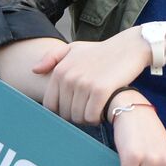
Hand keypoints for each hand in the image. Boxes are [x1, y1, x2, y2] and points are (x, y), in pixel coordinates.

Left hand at [33, 27, 150, 124]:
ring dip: (88, 118)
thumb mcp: (75, 49)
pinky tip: (104, 110)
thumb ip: (52, 57)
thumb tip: (34, 70)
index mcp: (60, 70)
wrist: (130, 47)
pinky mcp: (101, 90)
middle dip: (77, 115)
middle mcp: (69, 77)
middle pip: (65, 114)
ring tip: (97, 109)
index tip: (76, 108)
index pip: (50, 105)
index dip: (62, 111)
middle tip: (90, 108)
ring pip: (78, 117)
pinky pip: (91, 116)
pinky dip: (97, 118)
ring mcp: (84, 84)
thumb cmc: (102, 51)